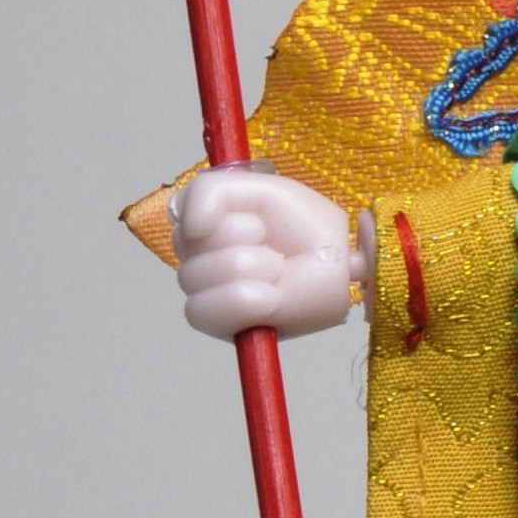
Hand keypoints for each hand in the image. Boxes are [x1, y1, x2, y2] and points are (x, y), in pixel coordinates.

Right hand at [172, 166, 357, 338]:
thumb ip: (208, 191)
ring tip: (277, 267)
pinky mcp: (220, 327)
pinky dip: (243, 299)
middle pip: (185, 243)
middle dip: (241, 236)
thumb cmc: (304, 227)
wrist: (339, 263)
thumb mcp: (259, 190)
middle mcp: (197, 258)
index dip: (219, 210)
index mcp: (202, 223)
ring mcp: (205, 293)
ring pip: (194, 275)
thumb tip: (187, 226)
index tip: (257, 216)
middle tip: (273, 245)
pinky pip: (202, 310)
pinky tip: (271, 296)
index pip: (179, 211)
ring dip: (249, 266)